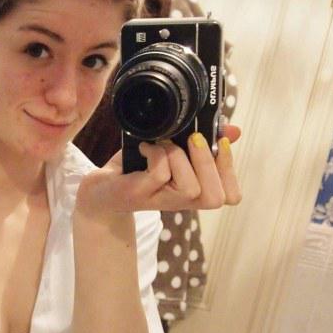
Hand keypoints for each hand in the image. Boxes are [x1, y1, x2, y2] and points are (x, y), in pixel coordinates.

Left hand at [77, 125, 241, 217]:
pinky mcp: (138, 194)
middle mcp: (179, 201)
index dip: (231, 172)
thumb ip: (201, 144)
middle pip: (214, 198)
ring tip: (163, 144)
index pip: (231, 196)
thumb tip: (233, 130)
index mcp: (193, 191)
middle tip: (194, 139)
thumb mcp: (172, 153)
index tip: (221, 144)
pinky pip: (160, 173)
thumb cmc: (138, 169)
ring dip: (179, 157)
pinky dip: (156, 152)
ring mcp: (159, 200)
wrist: (99, 191)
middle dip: (209, 163)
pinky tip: (144, 147)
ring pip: (189, 187)